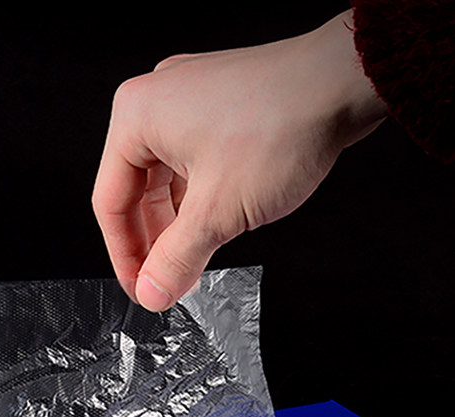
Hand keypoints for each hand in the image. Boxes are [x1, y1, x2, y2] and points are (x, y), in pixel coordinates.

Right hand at [92, 10, 386, 310]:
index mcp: (136, 118)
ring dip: (177, 227)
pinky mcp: (219, 108)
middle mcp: (155, 103)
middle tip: (168, 284)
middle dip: (154, 243)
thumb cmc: (281, 129)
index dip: (125, 258)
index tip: (143, 292)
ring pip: (166, 182)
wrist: (344, 83)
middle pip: (135, 193)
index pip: (110, 204)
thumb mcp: (218, 212)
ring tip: (192, 264)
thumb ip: (177, 259)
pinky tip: (213, 230)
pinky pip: (192, 166)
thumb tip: (152, 293)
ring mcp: (188, 102)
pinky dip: (198, 202)